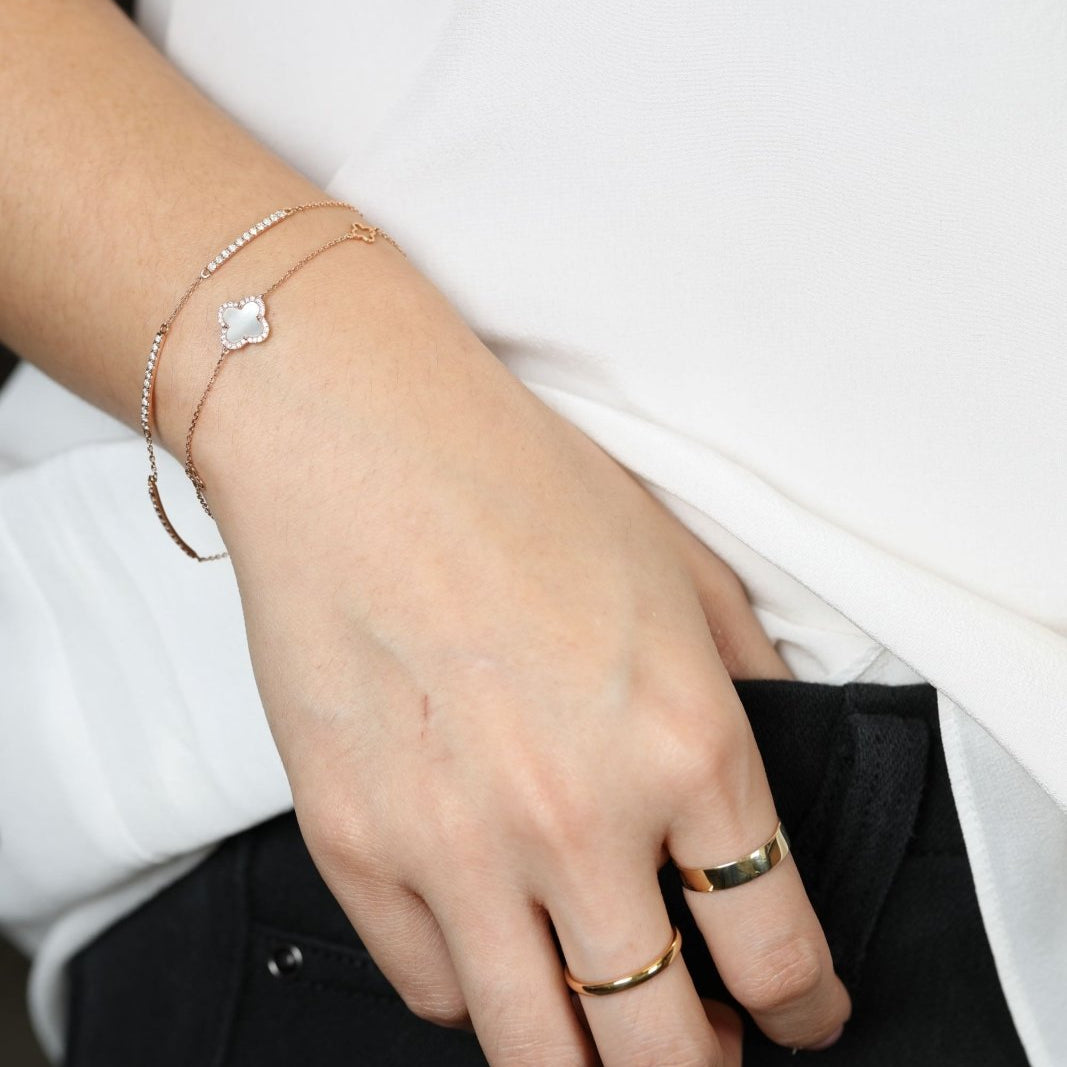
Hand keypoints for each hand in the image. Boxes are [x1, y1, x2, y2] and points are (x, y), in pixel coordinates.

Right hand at [196, 258, 850, 1065]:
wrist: (357, 442)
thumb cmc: (511, 482)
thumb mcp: (680, 570)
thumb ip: (750, 686)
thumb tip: (773, 778)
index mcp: (681, 743)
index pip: (777, 947)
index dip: (804, 1008)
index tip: (799, 1014)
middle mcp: (574, 817)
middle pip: (666, 1049)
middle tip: (711, 1049)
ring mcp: (452, 847)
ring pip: (540, 1056)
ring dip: (591, 1066)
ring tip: (605, 1034)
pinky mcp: (353, 848)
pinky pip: (432, 989)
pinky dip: (480, 992)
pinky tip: (498, 951)